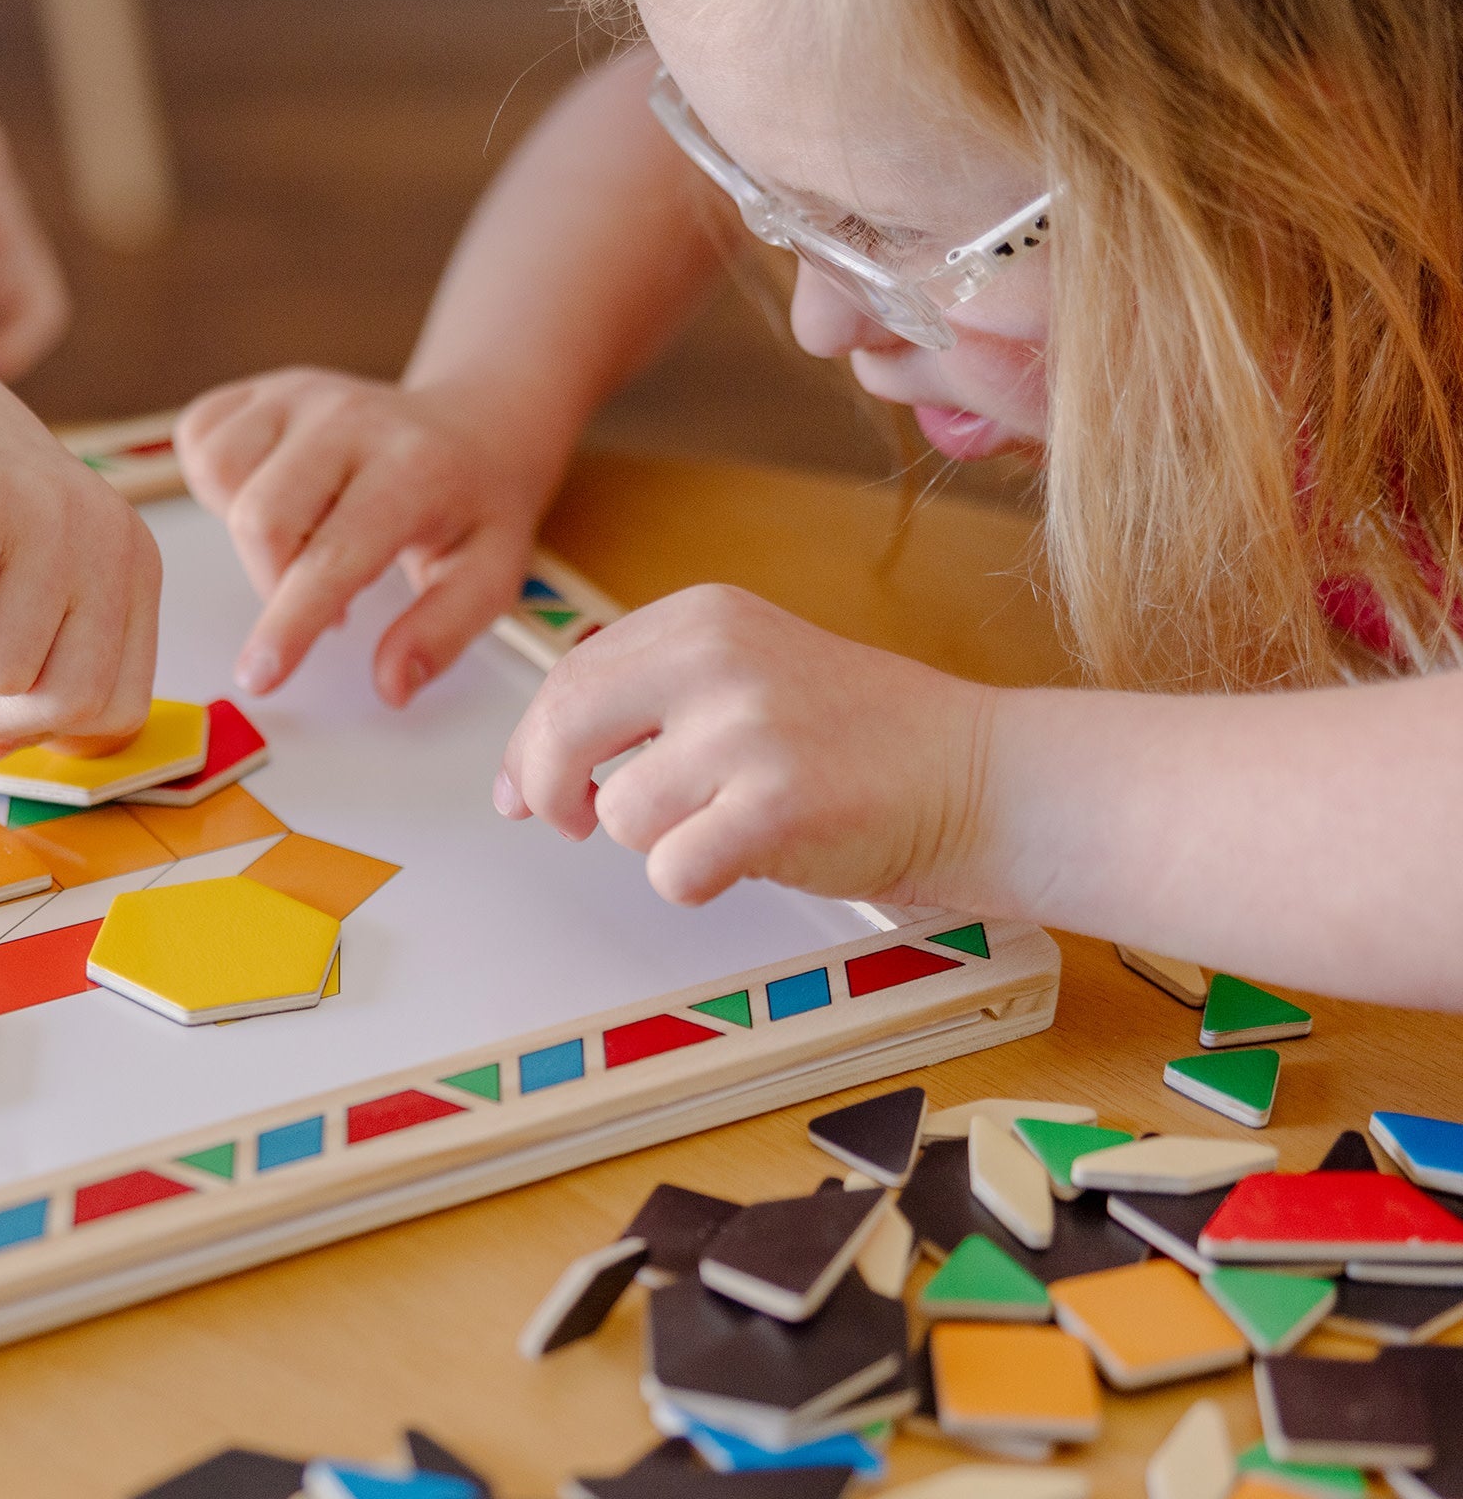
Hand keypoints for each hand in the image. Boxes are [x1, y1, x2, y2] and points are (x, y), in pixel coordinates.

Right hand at [176, 369, 545, 706]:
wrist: (474, 428)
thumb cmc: (477, 510)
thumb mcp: (490, 579)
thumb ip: (441, 634)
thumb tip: (390, 688)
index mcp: (413, 469)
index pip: (334, 555)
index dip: (290, 622)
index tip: (258, 677)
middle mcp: (349, 419)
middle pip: (261, 519)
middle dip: (273, 585)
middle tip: (327, 601)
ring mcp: (300, 394)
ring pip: (220, 472)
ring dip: (247, 533)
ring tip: (304, 542)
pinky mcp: (263, 389)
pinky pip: (200, 439)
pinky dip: (220, 485)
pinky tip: (277, 502)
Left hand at [493, 585, 994, 905]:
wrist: (977, 775)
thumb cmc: (859, 739)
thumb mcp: (745, 672)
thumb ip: (648, 697)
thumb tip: (530, 767)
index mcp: (702, 617)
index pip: (568, 677)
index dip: (530, 746)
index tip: (521, 789)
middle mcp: (717, 658)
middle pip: (564, 730)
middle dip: (551, 790)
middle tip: (572, 822)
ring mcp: (748, 730)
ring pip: (622, 815)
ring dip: (662, 840)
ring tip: (732, 820)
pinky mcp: (775, 806)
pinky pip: (673, 871)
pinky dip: (700, 881)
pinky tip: (754, 855)